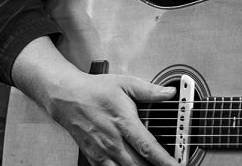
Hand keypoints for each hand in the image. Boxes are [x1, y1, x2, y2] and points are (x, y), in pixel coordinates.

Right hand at [45, 72, 177, 165]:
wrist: (67, 97)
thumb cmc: (95, 90)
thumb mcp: (126, 84)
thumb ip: (150, 91)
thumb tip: (170, 93)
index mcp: (124, 123)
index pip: (148, 147)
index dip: (164, 160)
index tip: (175, 165)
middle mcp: (112, 141)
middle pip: (137, 165)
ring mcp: (101, 152)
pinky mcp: (93, 157)